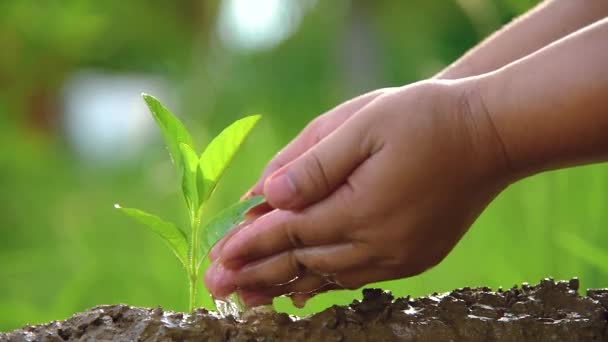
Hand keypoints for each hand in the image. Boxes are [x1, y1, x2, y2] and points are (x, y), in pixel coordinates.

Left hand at [206, 79, 512, 306]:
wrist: (491, 135)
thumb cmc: (425, 118)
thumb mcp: (364, 124)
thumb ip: (313, 163)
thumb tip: (266, 194)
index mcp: (360, 208)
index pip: (288, 232)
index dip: (247, 244)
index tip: (214, 257)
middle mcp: (378, 242)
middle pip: (302, 262)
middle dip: (255, 274)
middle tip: (217, 288)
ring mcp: (398, 256)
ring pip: (327, 276)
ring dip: (284, 284)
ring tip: (249, 297)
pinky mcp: (413, 258)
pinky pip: (356, 277)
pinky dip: (323, 282)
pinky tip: (302, 289)